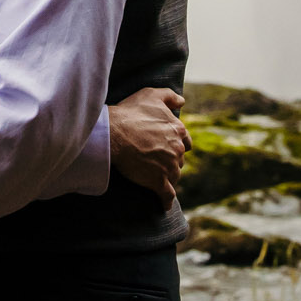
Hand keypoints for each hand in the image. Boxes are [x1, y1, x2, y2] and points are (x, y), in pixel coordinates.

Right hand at [109, 86, 188, 204]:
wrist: (115, 134)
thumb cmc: (130, 113)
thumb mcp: (151, 94)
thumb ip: (169, 96)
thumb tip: (182, 101)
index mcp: (178, 130)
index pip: (185, 141)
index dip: (177, 144)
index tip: (168, 146)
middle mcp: (177, 149)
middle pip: (179, 159)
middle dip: (171, 160)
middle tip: (157, 160)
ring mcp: (169, 166)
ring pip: (174, 176)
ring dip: (168, 177)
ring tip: (156, 178)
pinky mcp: (158, 181)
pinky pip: (166, 195)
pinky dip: (166, 201)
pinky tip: (164, 205)